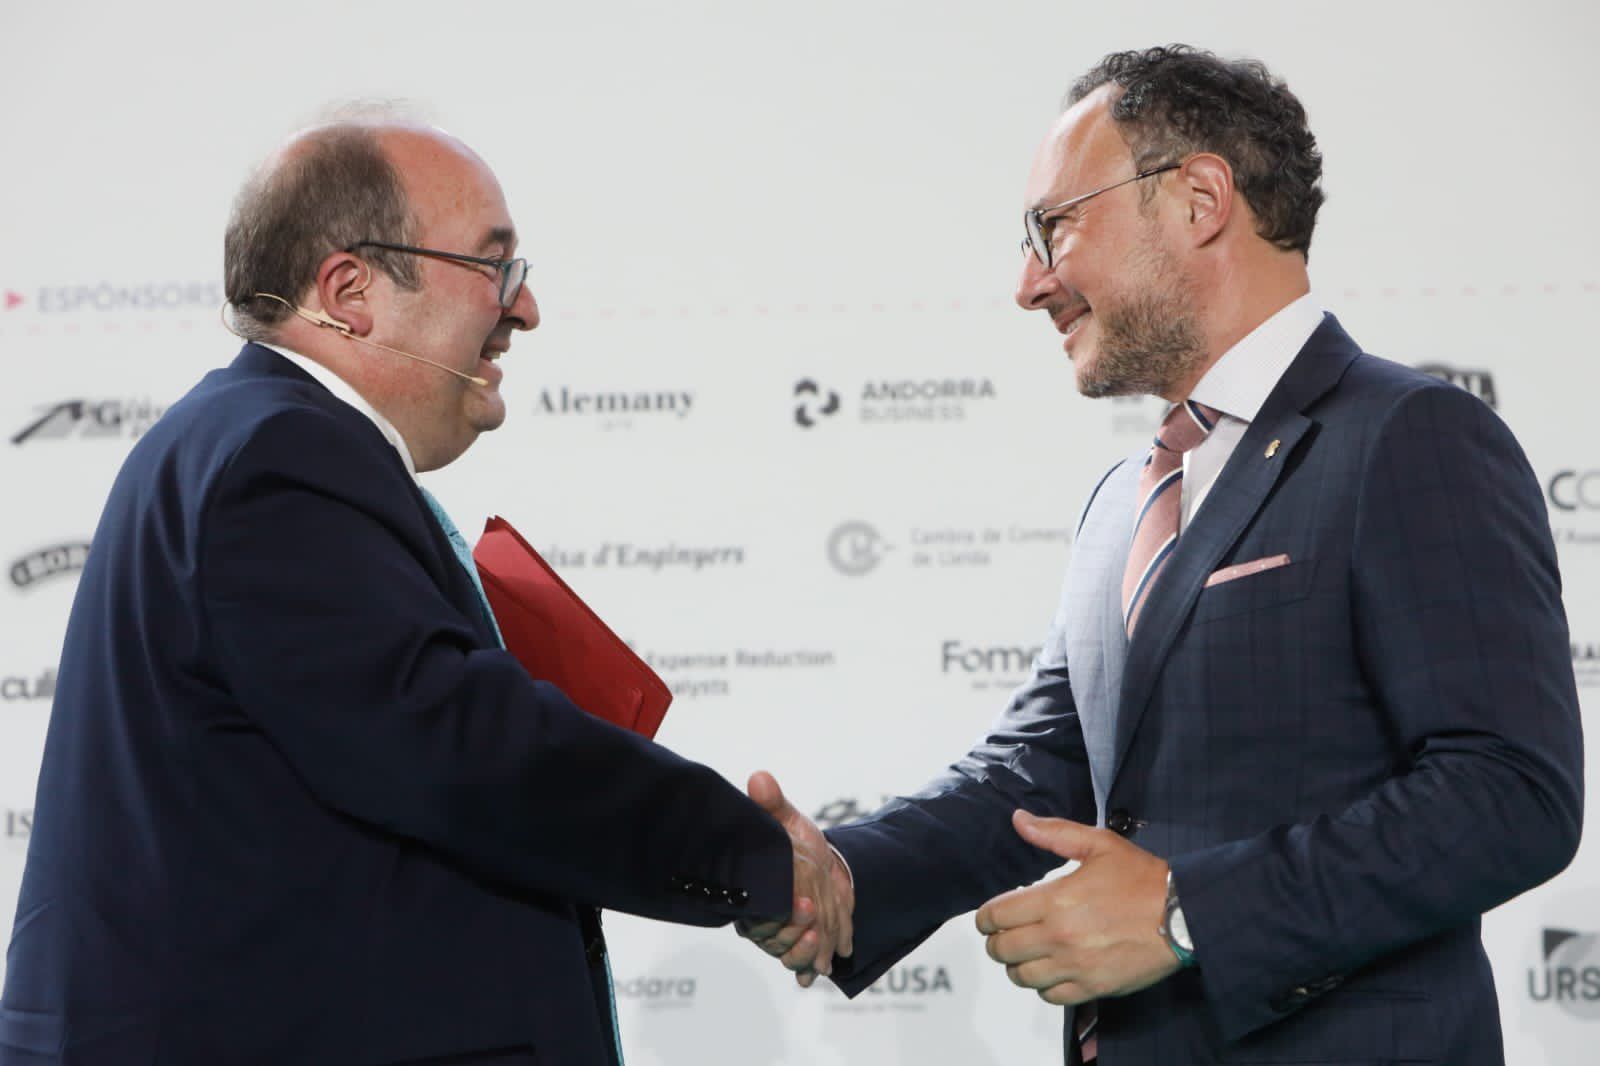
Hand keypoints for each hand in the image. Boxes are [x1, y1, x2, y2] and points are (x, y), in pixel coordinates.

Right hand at [736, 770, 853, 986]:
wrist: (822, 862)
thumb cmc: (796, 843)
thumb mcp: (787, 821)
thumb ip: (772, 804)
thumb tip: (759, 777)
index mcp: (752, 893)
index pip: (752, 912)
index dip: (770, 910)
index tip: (798, 896)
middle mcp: (762, 921)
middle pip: (769, 939)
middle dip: (790, 928)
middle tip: (811, 909)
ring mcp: (783, 937)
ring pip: (786, 956)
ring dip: (803, 950)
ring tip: (819, 934)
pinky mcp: (804, 946)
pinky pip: (804, 965)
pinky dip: (815, 963)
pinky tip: (830, 959)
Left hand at [975, 810, 1177, 1004]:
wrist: (1182, 915)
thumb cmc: (1141, 877)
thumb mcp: (1098, 844)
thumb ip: (1053, 832)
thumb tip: (1019, 819)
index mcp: (1055, 899)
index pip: (996, 916)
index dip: (985, 918)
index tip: (988, 918)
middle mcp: (1060, 936)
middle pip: (1003, 950)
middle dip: (996, 941)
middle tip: (1003, 934)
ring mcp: (1075, 965)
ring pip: (1022, 976)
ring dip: (1017, 965)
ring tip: (1026, 953)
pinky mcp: (1093, 987)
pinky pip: (1051, 996)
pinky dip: (1043, 986)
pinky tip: (1051, 970)